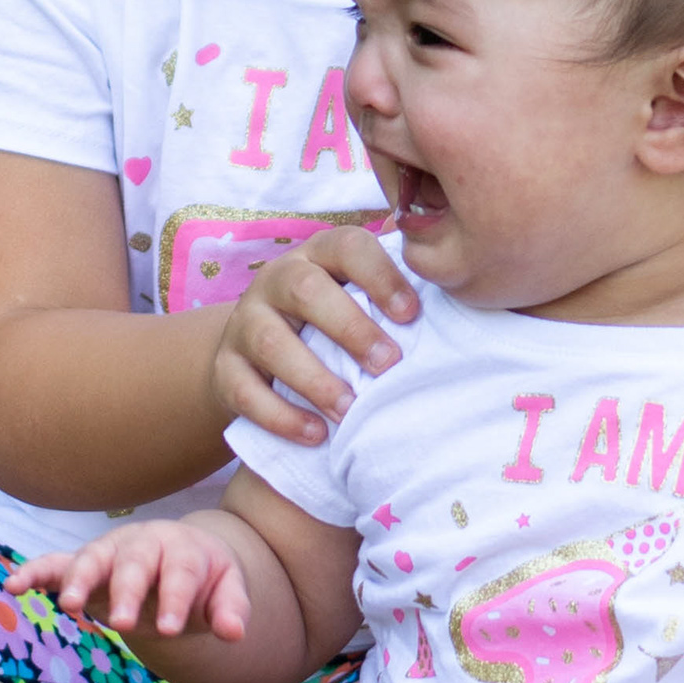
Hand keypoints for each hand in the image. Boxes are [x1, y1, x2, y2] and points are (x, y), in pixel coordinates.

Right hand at [11, 518, 253, 645]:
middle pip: (133, 564)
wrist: (178, 557)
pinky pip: (54, 563)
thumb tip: (235, 633)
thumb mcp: (224, 590)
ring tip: (70, 606)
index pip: (178, 572)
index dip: (175, 600)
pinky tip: (14, 586)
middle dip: (127, 592)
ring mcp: (109, 551)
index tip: (171, 629)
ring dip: (80, 580)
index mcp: (180, 548)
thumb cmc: (202, 579)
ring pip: (91, 559)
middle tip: (123, 624)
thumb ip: (230, 610)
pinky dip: (34, 571)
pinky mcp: (81, 563)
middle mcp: (141, 544)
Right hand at [207, 226, 414, 445]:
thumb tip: (459, 299)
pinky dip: (281, 416)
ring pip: (272, 343)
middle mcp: (277, 280)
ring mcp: (245, 323)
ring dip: (315, 378)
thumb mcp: (355, 299)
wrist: (255, 354)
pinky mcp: (225, 369)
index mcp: (319, 256)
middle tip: (388, 364)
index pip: (347, 247)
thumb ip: (392, 296)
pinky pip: (245, 391)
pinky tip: (316, 435)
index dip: (380, 276)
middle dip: (350, 327)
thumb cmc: (330, 324)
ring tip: (350, 409)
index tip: (412, 315)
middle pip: (305, 290)